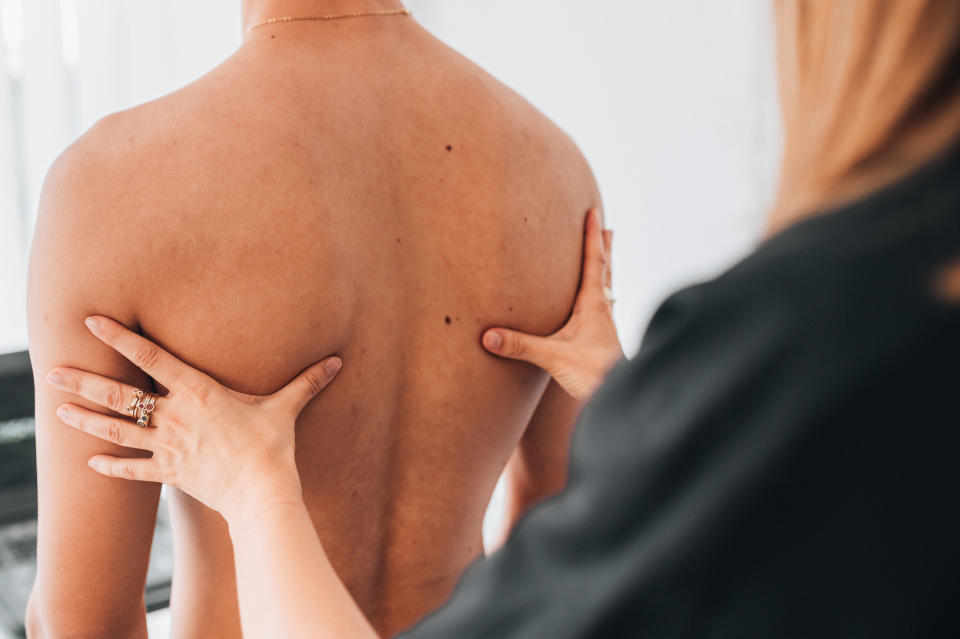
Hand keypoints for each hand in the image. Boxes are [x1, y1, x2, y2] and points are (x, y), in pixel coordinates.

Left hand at [46, 316, 341, 523]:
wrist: (262, 491)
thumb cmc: (273, 445)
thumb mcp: (285, 407)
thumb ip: (306, 382)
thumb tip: (337, 361)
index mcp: (199, 390)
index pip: (151, 357)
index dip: (119, 337)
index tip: (90, 321)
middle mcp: (175, 415)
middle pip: (120, 394)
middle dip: (84, 381)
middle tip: (51, 370)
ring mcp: (168, 445)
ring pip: (116, 429)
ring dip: (84, 419)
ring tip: (56, 410)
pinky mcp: (170, 473)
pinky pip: (133, 470)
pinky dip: (110, 466)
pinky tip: (89, 462)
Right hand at [482, 209, 622, 400]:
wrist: (620, 399)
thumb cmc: (593, 375)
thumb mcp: (553, 358)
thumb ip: (520, 346)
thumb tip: (488, 336)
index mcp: (594, 306)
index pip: (594, 262)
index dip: (592, 237)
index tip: (594, 212)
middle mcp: (603, 312)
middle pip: (605, 271)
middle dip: (603, 248)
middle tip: (607, 227)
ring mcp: (606, 328)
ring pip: (607, 291)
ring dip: (605, 272)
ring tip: (606, 260)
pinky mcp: (605, 343)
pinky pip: (604, 312)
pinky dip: (602, 300)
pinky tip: (601, 309)